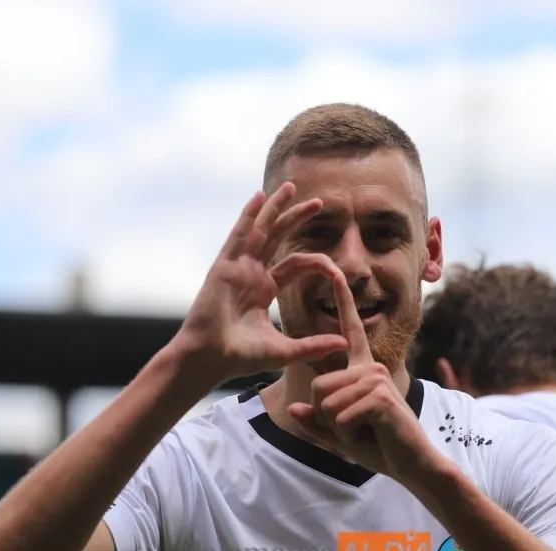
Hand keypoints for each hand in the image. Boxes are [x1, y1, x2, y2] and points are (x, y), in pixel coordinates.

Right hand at [175, 183, 349, 382]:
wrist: (209, 358)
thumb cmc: (239, 358)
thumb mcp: (284, 351)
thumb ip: (313, 346)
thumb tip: (345, 345)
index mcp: (264, 290)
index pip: (295, 264)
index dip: (317, 261)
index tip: (337, 270)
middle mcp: (251, 274)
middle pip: (278, 238)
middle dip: (296, 218)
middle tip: (319, 203)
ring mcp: (237, 267)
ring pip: (260, 230)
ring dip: (275, 208)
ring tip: (291, 188)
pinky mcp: (224, 266)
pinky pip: (239, 235)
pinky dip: (249, 215)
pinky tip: (259, 197)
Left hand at [287, 275, 436, 483]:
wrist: (413, 464)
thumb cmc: (379, 448)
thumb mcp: (340, 437)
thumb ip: (316, 423)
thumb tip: (294, 409)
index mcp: (363, 369)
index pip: (350, 332)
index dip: (343, 301)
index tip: (336, 272)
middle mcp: (371, 367)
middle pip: (318, 387)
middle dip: (327, 418)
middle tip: (356, 428)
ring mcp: (376, 378)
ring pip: (326, 403)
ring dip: (339, 428)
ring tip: (366, 431)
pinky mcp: (379, 395)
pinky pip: (339, 415)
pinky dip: (348, 434)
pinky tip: (371, 434)